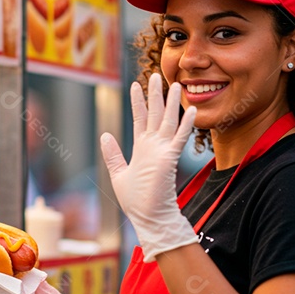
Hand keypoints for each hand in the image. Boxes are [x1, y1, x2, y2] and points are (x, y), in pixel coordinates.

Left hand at [100, 73, 197, 261]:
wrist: (149, 218)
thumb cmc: (136, 202)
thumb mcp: (118, 174)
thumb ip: (113, 154)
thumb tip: (105, 134)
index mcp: (142, 149)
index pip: (140, 119)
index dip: (138, 102)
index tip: (135, 85)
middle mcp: (153, 147)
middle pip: (155, 115)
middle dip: (154, 95)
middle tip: (155, 75)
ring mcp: (163, 152)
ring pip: (168, 121)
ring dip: (171, 103)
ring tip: (175, 84)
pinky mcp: (170, 159)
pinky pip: (179, 139)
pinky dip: (184, 125)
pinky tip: (190, 110)